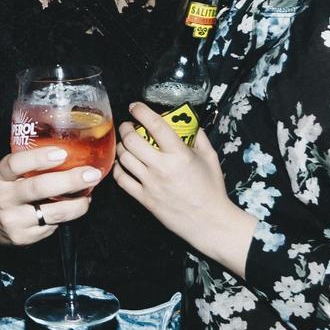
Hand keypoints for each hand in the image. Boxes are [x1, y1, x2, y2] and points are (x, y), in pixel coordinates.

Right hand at [0, 147, 102, 245]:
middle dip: (70, 181)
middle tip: (91, 174)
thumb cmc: (1, 189)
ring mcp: (14, 220)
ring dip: (77, 203)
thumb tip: (69, 153)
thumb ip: (28, 165)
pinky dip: (68, 216)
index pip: (15, 164)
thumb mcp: (6, 173)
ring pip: (53, 213)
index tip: (61, 153)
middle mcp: (4, 198)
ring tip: (89, 194)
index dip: (39, 158)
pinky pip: (53, 227)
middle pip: (39, 189)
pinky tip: (74, 207)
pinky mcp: (23, 238)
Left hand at [114, 104, 251, 267]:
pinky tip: (122, 164)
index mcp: (179, 154)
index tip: (135, 106)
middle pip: (132, 140)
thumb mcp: (211, 158)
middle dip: (126, 128)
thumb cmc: (212, 190)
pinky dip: (118, 168)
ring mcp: (150, 184)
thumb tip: (189, 123)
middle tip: (128, 125)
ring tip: (125, 143)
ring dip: (121, 146)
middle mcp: (162, 167)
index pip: (155, 125)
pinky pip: (121, 180)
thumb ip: (199, 137)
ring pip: (123, 158)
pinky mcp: (144, 199)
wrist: (209, 222)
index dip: (141, 111)